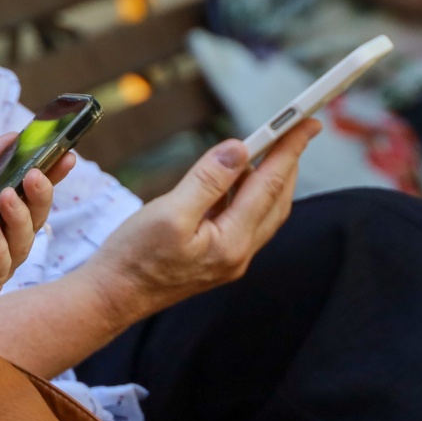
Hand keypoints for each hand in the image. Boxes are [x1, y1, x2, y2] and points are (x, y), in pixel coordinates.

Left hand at [0, 139, 61, 334]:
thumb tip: (6, 137)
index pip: (32, 190)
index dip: (52, 173)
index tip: (65, 154)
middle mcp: (3, 235)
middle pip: (35, 216)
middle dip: (38, 194)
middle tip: (34, 175)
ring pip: (22, 243)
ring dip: (18, 218)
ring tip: (8, 196)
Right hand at [86, 121, 321, 322]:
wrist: (113, 297)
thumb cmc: (134, 258)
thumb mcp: (168, 212)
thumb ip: (207, 181)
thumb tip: (237, 150)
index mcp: (232, 242)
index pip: (270, 185)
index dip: (290, 150)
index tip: (308, 122)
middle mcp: (239, 254)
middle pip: (277, 200)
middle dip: (289, 162)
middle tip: (296, 130)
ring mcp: (230, 259)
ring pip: (264, 212)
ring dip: (270, 179)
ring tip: (266, 149)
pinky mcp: (217, 260)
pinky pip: (245, 221)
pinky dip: (249, 195)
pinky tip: (235, 182)